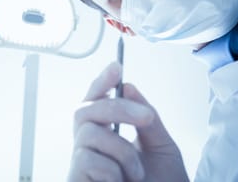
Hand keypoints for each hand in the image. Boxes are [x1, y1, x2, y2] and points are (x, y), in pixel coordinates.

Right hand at [68, 62, 188, 181]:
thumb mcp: (162, 149)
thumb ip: (147, 119)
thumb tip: (129, 88)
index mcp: (108, 133)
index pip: (97, 100)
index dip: (102, 82)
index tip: (117, 66)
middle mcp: (89, 144)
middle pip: (85, 109)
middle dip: (115, 107)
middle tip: (145, 117)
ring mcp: (80, 161)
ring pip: (90, 134)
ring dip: (122, 153)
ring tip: (135, 175)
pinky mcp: (75, 177)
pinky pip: (88, 160)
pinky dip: (113, 172)